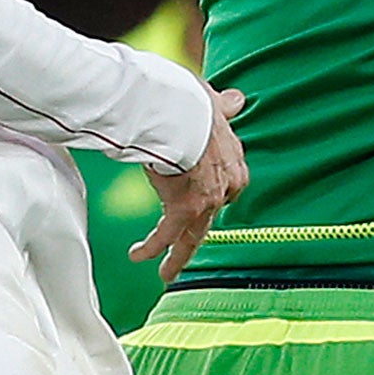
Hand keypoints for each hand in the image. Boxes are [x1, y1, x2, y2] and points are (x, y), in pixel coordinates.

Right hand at [131, 86, 248, 280]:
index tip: (202, 201)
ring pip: (192, 236)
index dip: (212, 197)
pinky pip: (166, 235)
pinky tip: (137, 255)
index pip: (227, 190)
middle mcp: (225, 186)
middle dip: (196, 236)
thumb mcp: (214, 103)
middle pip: (210, 219)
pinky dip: (151, 247)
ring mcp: (207, 201)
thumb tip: (236, 100)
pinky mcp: (184, 209)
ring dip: (177, 257)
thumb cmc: (194, 103)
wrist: (183, 113)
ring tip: (167, 274)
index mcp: (234, 162)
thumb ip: (224, 106)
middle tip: (187, 250)